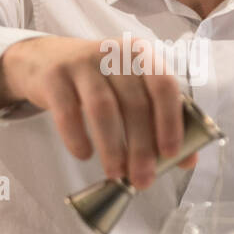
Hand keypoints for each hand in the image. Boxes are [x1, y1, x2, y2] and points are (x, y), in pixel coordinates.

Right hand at [0, 36, 198, 188]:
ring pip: (103, 109)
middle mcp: (114, 53)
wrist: (45, 60)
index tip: (171, 154)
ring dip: (112, 147)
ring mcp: (82, 62)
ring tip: (116, 174)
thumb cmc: (100, 80)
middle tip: (143, 180)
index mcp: (142, 55)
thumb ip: (160, 120)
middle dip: (141, 148)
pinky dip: (77, 137)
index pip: (164, 85)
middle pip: (134, 103)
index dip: (170, 120)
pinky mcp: (54, 77)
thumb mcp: (131, 89)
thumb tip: (187, 160)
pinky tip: (84, 155)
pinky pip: (67, 112)